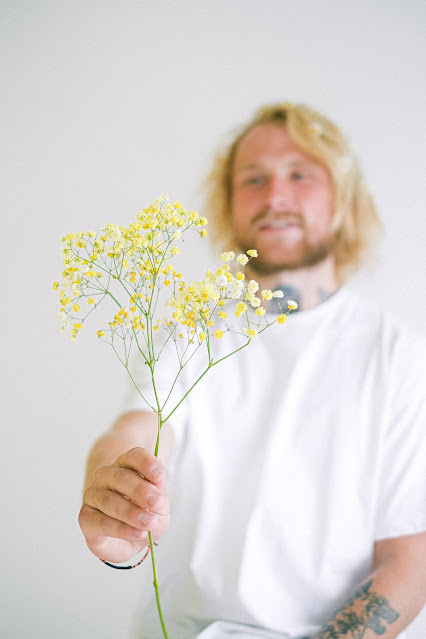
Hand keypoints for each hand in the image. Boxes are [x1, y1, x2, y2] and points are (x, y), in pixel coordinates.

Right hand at [79, 447, 169, 563]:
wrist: (128, 539)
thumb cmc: (144, 514)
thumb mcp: (159, 507)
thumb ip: (159, 500)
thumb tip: (156, 497)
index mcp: (126, 466)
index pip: (134, 457)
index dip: (147, 464)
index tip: (160, 476)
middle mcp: (107, 476)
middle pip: (121, 478)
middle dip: (140, 490)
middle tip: (156, 502)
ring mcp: (93, 495)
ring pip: (110, 500)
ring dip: (131, 512)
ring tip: (148, 522)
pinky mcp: (86, 518)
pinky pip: (102, 522)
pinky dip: (121, 529)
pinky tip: (137, 533)